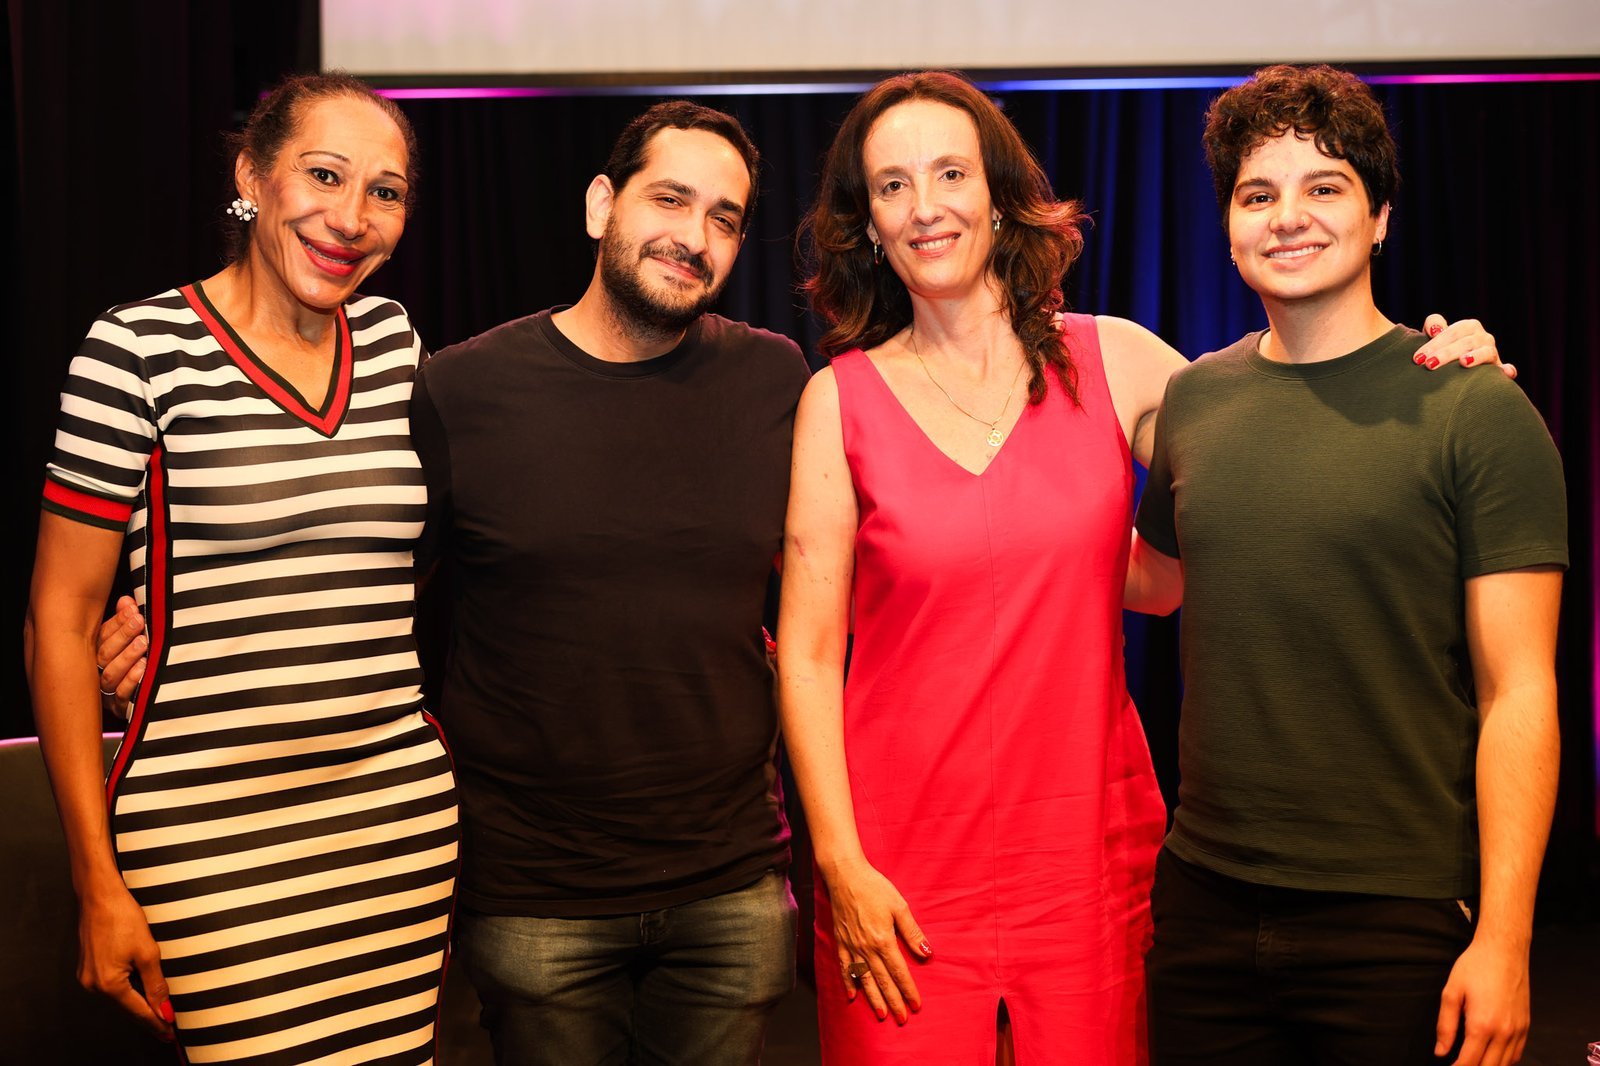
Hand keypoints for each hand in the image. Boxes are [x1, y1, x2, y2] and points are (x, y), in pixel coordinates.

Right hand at [78, 880, 173, 1039]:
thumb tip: (164, 1009)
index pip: (139, 1011)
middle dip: (149, 1019)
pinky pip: (113, 986)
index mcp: (108, 984)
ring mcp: (88, 977)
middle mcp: (94, 985)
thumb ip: (156, 984)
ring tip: (159, 1016)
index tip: (171, 1036)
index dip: (157, 1023)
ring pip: (120, 997)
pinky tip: (141, 994)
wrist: (100, 896)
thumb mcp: (148, 952)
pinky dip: (129, 991)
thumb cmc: (123, 918)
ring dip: (139, 1005)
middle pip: (128, 1008)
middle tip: (167, 1033)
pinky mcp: (89, 968)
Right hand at [96, 596, 147, 719]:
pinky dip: (132, 680)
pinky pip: (122, 695)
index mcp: (97, 653)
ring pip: (110, 674)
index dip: (117, 622)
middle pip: (104, 654)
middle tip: (139, 621)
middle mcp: (97, 672)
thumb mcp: (132, 639)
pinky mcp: (119, 707)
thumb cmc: (134, 665)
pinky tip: (143, 668)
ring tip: (143, 643)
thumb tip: (127, 600)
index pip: (102, 636)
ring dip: (127, 657)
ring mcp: (107, 692)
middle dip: (122, 635)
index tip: (132, 608)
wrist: (141, 701)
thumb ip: (127, 620)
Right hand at [823, 856, 931, 1023]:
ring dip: (873, 998)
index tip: (916, 1005)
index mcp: (883, 940)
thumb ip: (912, 932)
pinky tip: (852, 996)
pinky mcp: (840, 942)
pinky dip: (848, 983)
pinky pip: (844, 968)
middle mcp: (866, 948)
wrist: (845, 876)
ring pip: (863, 979)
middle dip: (893, 1001)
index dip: (908, 990)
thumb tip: (927, 953)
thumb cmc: (874, 888)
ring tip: (881, 1014)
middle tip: (901, 1019)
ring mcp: (851, 946)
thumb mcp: (899, 906)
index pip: (899, 971)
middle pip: (882, 980)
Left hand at [1417, 314, 1514, 378]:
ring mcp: (1492, 352)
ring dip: (1476, 356)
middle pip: (1466, 342)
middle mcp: (1483, 337)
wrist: (1457, 369)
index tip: (1418, 358)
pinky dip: (1507, 370)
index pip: (1453, 331)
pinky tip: (1505, 373)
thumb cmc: (1442, 350)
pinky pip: (1507, 369)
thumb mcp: (1436, 337)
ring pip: (1486, 352)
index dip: (1435, 342)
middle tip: (1429, 365)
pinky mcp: (1499, 369)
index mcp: (1468, 327)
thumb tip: (1434, 329)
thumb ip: (1433, 326)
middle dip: (1446, 353)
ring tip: (1463, 362)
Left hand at [1435, 935, 1529, 1065]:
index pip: (1469, 1062)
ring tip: (1472, 1062)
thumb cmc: (1476, 967)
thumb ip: (1445, 1025)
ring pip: (1505, 1065)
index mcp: (1482, 1025)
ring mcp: (1518, 1031)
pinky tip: (1491, 1058)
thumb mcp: (1451, 992)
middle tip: (1458, 1065)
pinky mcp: (1525, 1026)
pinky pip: (1516, 1054)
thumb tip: (1441, 1052)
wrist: (1504, 951)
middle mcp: (1504, 1032)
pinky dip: (1504, 1062)